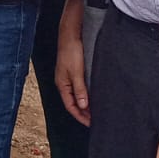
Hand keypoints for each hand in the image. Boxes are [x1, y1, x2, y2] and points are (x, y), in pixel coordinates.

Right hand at [53, 0, 89, 124]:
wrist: (70, 33)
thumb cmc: (71, 51)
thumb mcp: (76, 72)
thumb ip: (80, 89)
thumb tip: (84, 106)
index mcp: (62, 85)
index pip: (71, 106)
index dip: (81, 116)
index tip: (91, 124)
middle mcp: (64, 83)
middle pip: (73, 103)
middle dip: (83, 113)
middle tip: (96, 120)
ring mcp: (68, 77)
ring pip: (77, 96)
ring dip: (85, 105)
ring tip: (96, 111)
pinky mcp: (74, 71)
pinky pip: (79, 88)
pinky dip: (86, 95)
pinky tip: (93, 96)